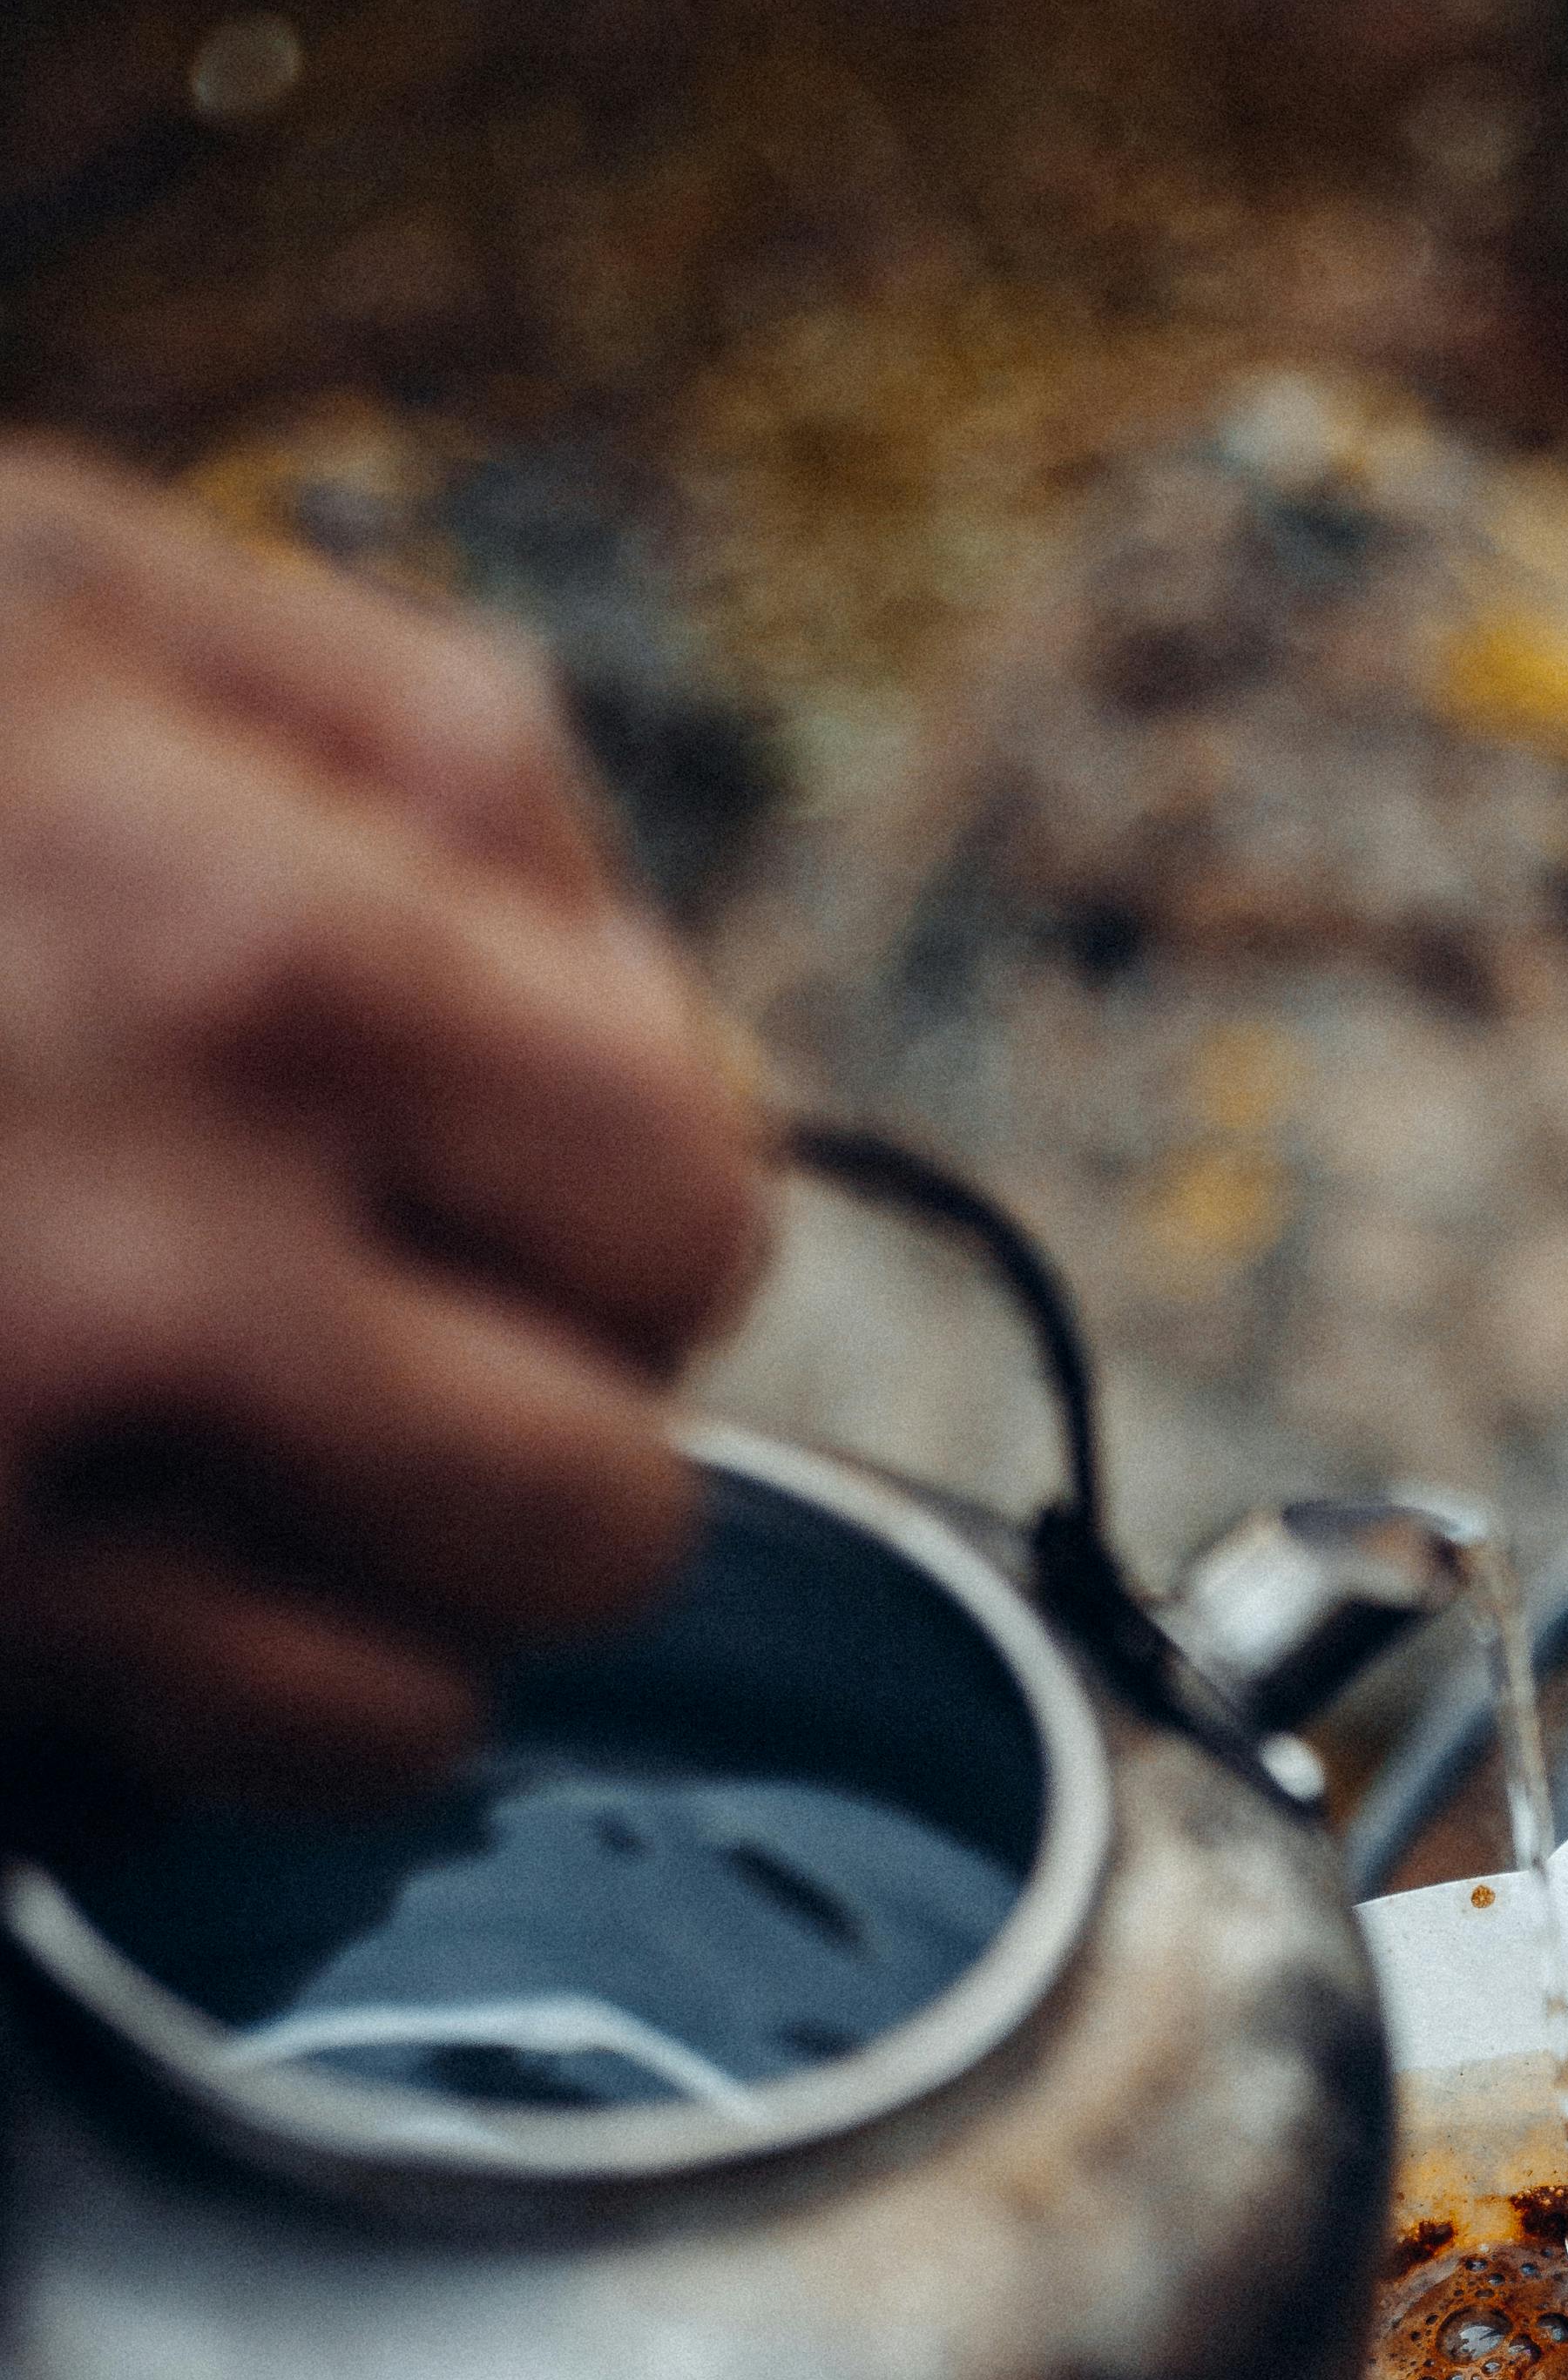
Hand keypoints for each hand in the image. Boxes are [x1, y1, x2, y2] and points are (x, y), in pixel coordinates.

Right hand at [0, 440, 766, 1828]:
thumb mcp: (39, 588)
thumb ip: (408, 742)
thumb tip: (636, 985)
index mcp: (241, 955)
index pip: (691, 1206)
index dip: (632, 1200)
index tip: (532, 1174)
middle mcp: (145, 1268)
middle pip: (608, 1507)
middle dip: (535, 1431)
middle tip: (395, 1331)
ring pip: (422, 1710)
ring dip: (376, 1604)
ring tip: (227, 1446)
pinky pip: (192, 1791)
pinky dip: (191, 1713)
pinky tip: (96, 1550)